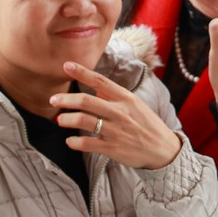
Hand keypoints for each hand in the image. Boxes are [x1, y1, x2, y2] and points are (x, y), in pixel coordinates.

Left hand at [52, 59, 182, 170]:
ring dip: (67, 119)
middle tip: (53, 99)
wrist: (164, 150)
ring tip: (60, 120)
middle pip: (87, 101)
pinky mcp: (113, 148)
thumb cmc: (148, 125)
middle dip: (66, 99)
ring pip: (84, 121)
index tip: (66, 66)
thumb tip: (97, 89)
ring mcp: (116, 131)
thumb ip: (115, 97)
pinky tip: (70, 141)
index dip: (82, 72)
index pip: (100, 81)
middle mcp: (120, 113)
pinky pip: (88, 144)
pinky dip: (75, 142)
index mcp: (126, 99)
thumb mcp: (136, 106)